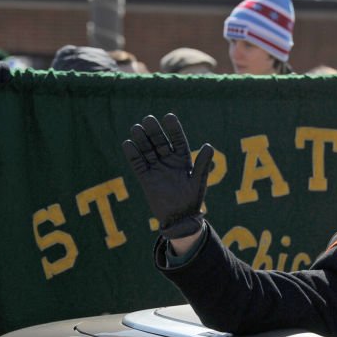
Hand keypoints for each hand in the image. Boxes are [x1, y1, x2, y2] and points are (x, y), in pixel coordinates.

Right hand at [122, 114, 213, 238]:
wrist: (179, 220)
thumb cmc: (192, 201)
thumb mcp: (198, 182)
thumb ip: (202, 165)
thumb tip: (208, 146)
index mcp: (183, 160)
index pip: (178, 140)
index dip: (173, 129)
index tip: (168, 117)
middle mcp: (169, 161)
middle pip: (160, 143)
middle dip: (155, 131)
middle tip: (148, 119)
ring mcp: (157, 169)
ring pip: (148, 151)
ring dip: (142, 140)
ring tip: (136, 128)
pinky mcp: (146, 179)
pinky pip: (138, 165)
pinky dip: (133, 155)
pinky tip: (128, 144)